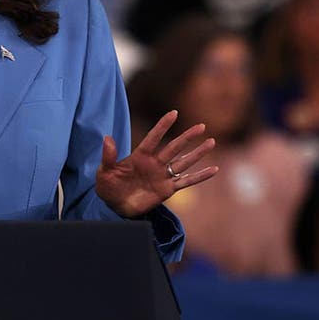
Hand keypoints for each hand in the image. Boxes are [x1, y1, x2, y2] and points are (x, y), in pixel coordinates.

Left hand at [96, 111, 217, 217]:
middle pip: (174, 147)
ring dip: (198, 153)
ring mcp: (162, 176)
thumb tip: (107, 138)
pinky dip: (200, 176)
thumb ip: (108, 156)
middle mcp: (154, 163)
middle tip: (201, 126)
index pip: (154, 138)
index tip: (174, 113)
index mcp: (140, 156)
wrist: (115, 206)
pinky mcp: (167, 189)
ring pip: (183, 162)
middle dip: (187, 137)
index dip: (163, 126)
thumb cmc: (108, 187)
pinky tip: (214, 170)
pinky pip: (186, 181)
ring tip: (211, 142)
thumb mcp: (104, 172)